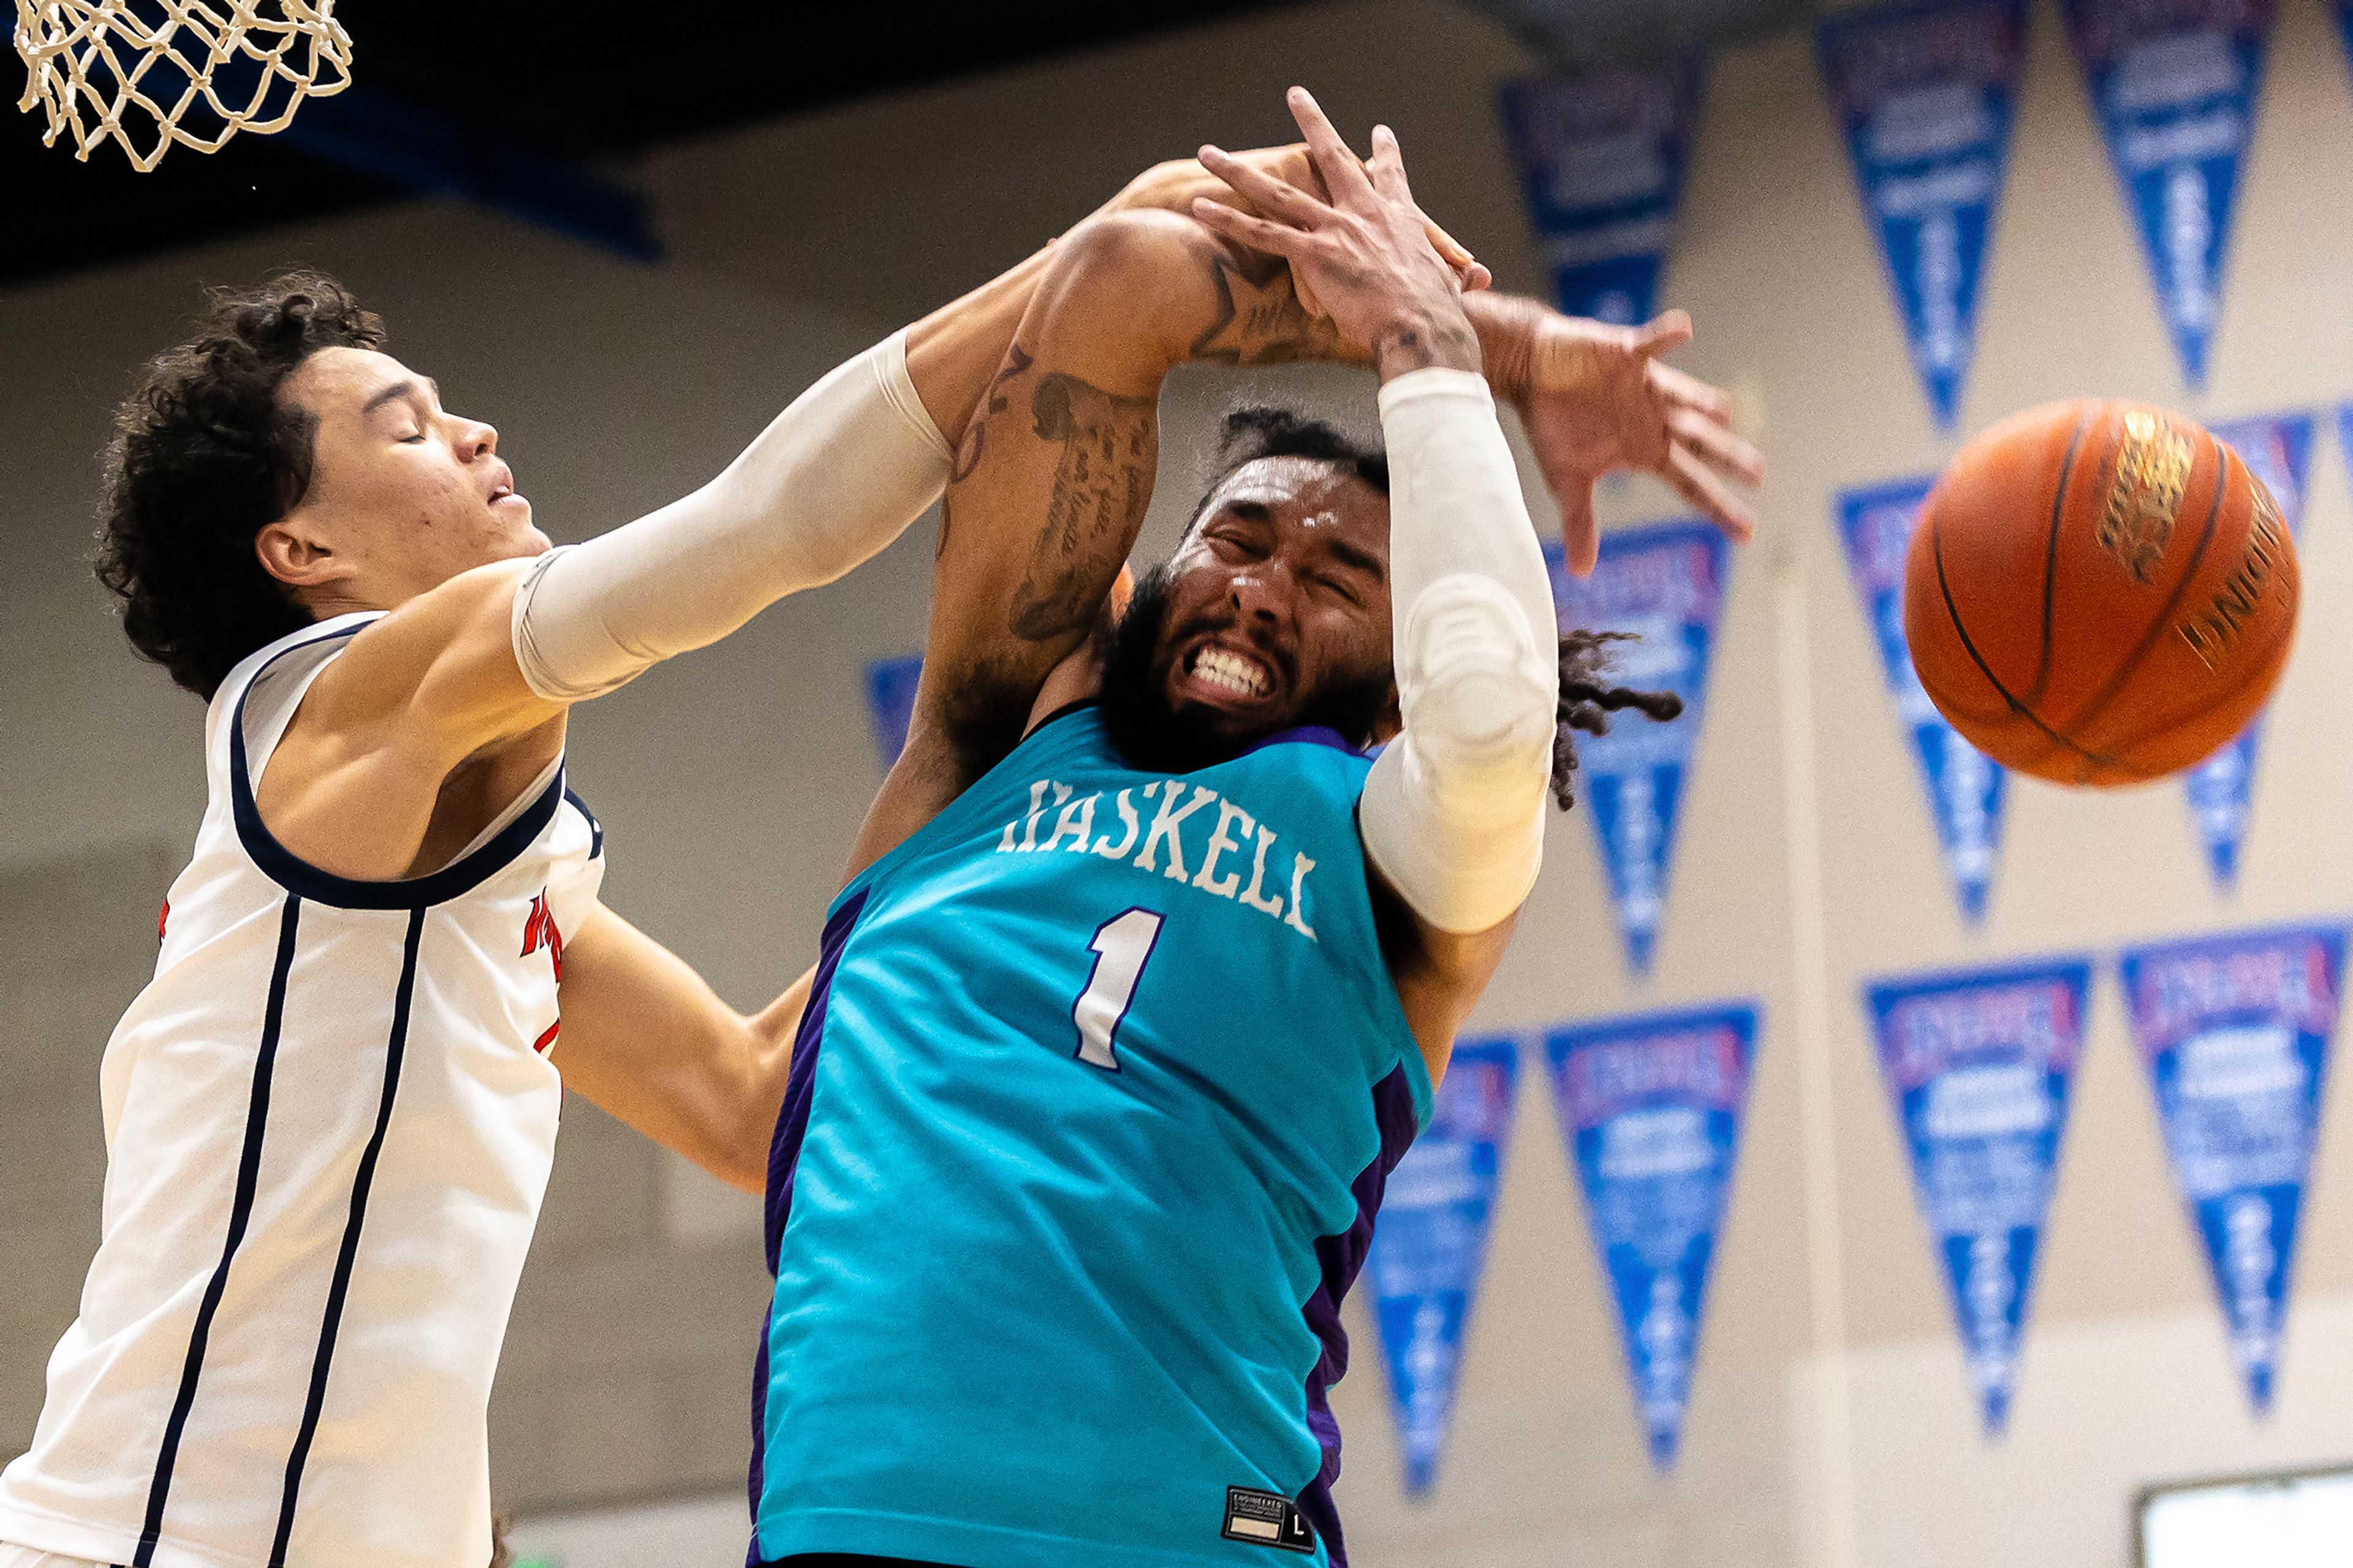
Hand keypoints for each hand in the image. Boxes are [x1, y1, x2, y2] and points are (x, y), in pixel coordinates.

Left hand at [1102, 144, 1491, 293]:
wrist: (1422, 327)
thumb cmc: (1438, 316)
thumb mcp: (1451, 286)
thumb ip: (1454, 277)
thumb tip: (1475, 279)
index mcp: (1399, 220)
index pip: (1391, 178)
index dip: (1385, 155)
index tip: (1379, 133)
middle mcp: (1365, 213)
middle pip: (1333, 159)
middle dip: (1313, 123)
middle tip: (1297, 96)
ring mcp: (1337, 230)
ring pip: (1278, 192)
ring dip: (1238, 172)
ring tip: (1209, 153)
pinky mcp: (1316, 254)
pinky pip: (1263, 234)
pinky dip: (1229, 220)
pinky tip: (1200, 207)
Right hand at [1485, 304, 1763, 573]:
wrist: (1534, 370)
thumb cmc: (1554, 422)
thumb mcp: (1568, 478)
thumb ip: (1580, 521)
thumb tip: (1581, 572)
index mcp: (1646, 449)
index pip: (1690, 482)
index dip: (1717, 506)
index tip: (1747, 532)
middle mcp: (1655, 417)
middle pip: (1697, 441)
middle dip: (1725, 455)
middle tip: (1758, 475)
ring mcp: (1644, 384)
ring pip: (1680, 395)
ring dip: (1698, 400)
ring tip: (1721, 412)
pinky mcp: (1625, 352)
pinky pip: (1649, 344)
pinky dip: (1666, 338)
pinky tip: (1684, 330)